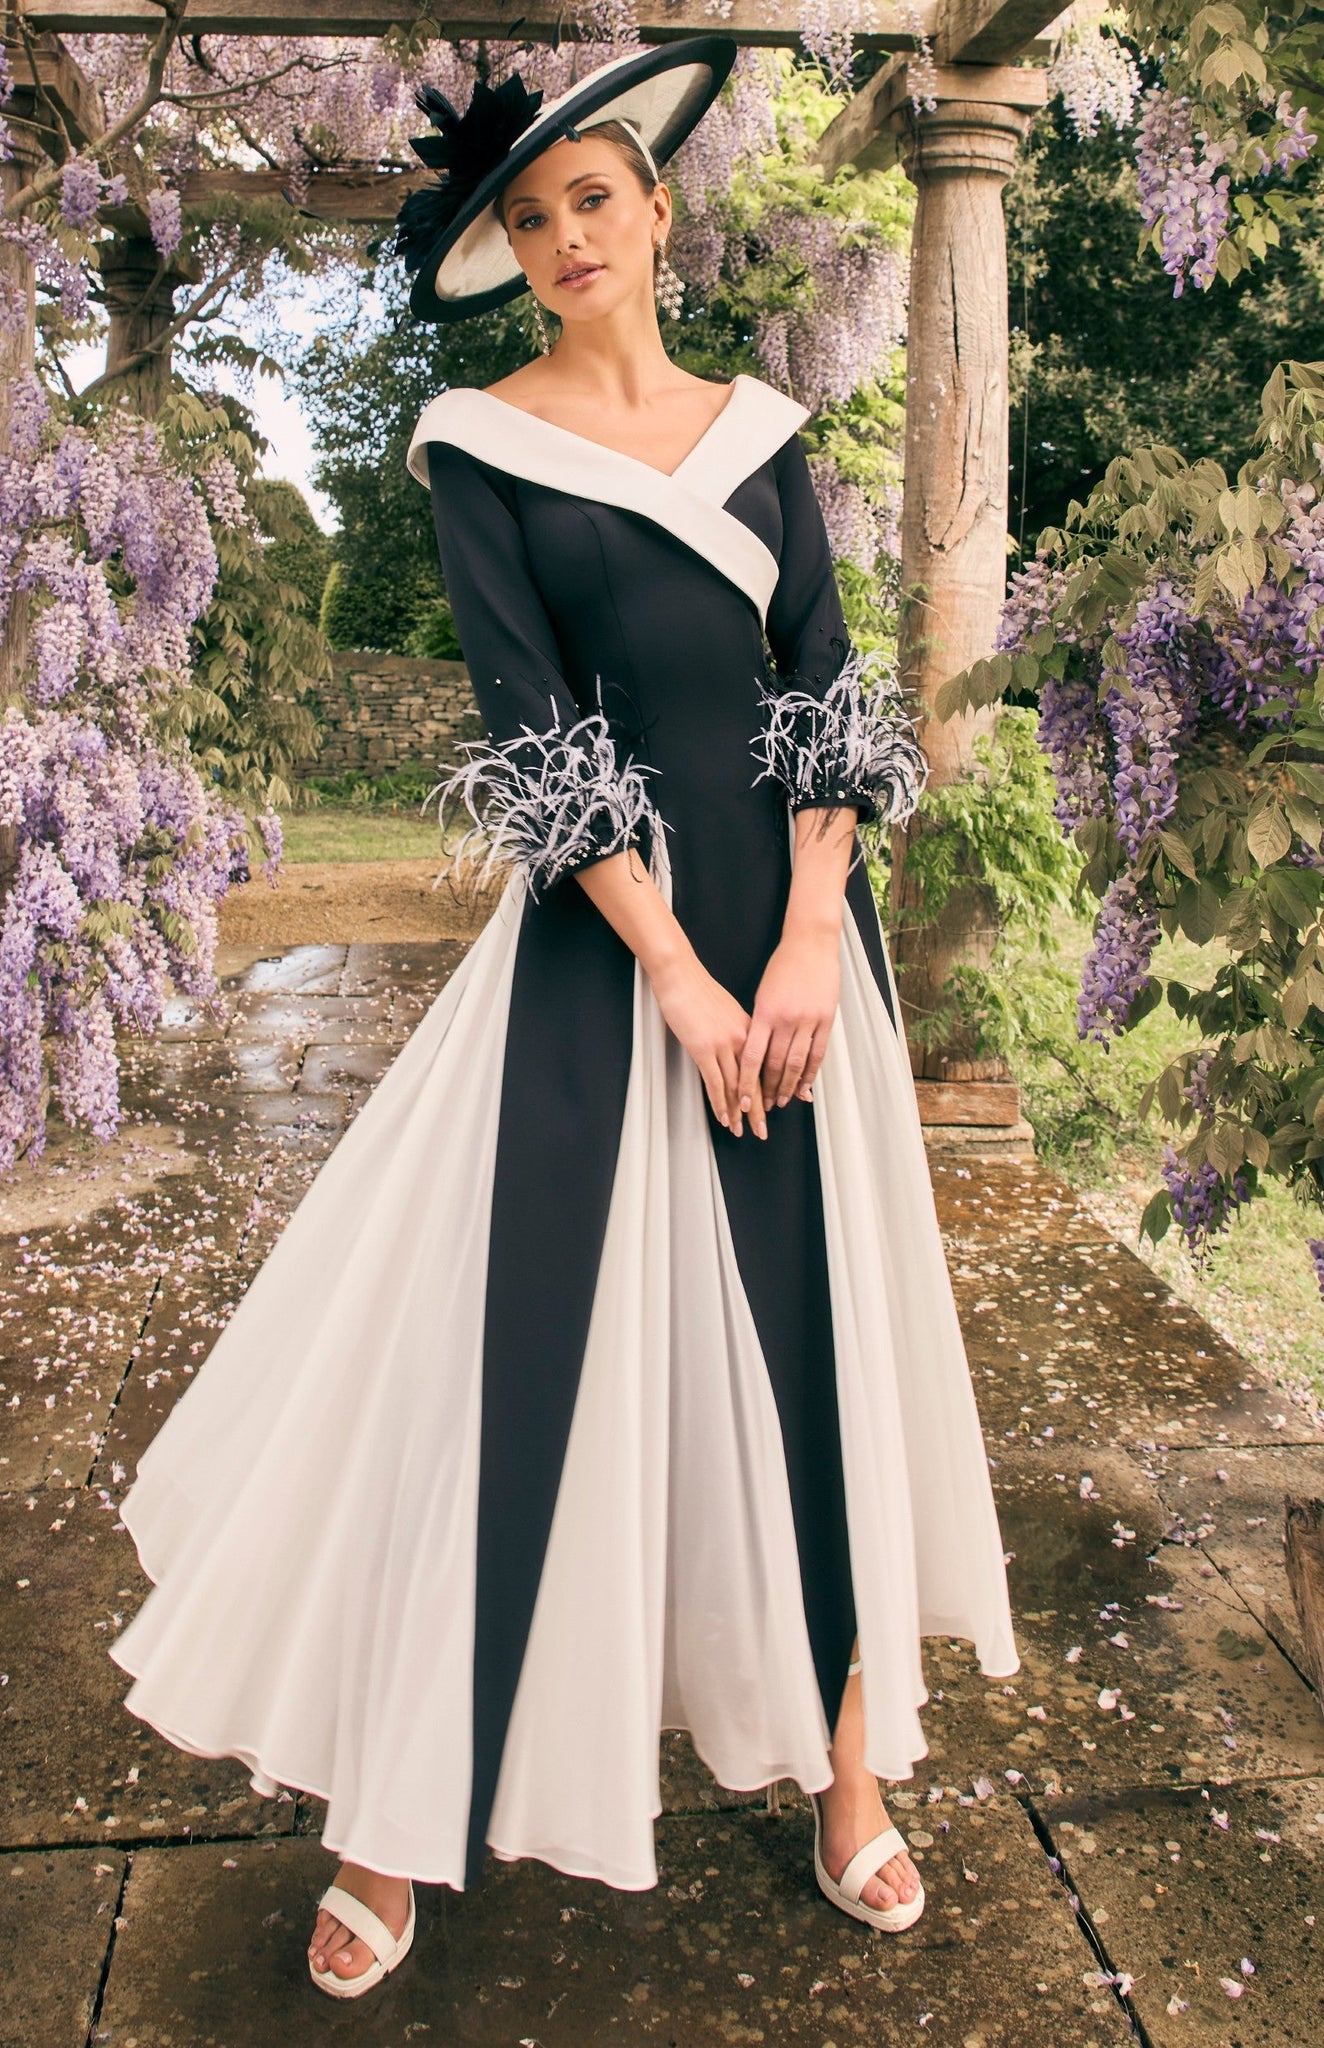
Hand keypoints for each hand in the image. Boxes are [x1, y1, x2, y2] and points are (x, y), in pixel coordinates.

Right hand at [649, 952, 753, 1134]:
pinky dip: (720, 1104)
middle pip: (753, 1082)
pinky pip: (715, 1084)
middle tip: (763, 1130)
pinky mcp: (703, 1050)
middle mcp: (741, 1039)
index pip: (762, 1068)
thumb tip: (735, 1047)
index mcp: (749, 1028)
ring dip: (740, 1114)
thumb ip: (733, 1030)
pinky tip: (724, 1118)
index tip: (772, 1107)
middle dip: (759, 1110)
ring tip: (743, 1132)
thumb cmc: (697, 989)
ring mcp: (723, 1045)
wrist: (680, 975)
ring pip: (736, 1088)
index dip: (767, 1091)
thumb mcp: (725, 1009)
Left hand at [737, 927, 839, 1131]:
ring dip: (789, 1086)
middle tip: (762, 1107)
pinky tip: (806, 1086)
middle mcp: (786, 1020)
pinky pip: (818, 1053)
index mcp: (765, 1013)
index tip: (742, 1100)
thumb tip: (755, 1049)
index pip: (753, 1056)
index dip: (747, 1082)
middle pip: (775, 1065)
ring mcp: (808, 1020)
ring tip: (783, 1101)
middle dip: (767, 1089)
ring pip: (797, 1063)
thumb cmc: (783, 966)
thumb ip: (760, 1021)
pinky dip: (811, 1073)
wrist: (810, 944)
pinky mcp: (826, 1019)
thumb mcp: (763, 993)